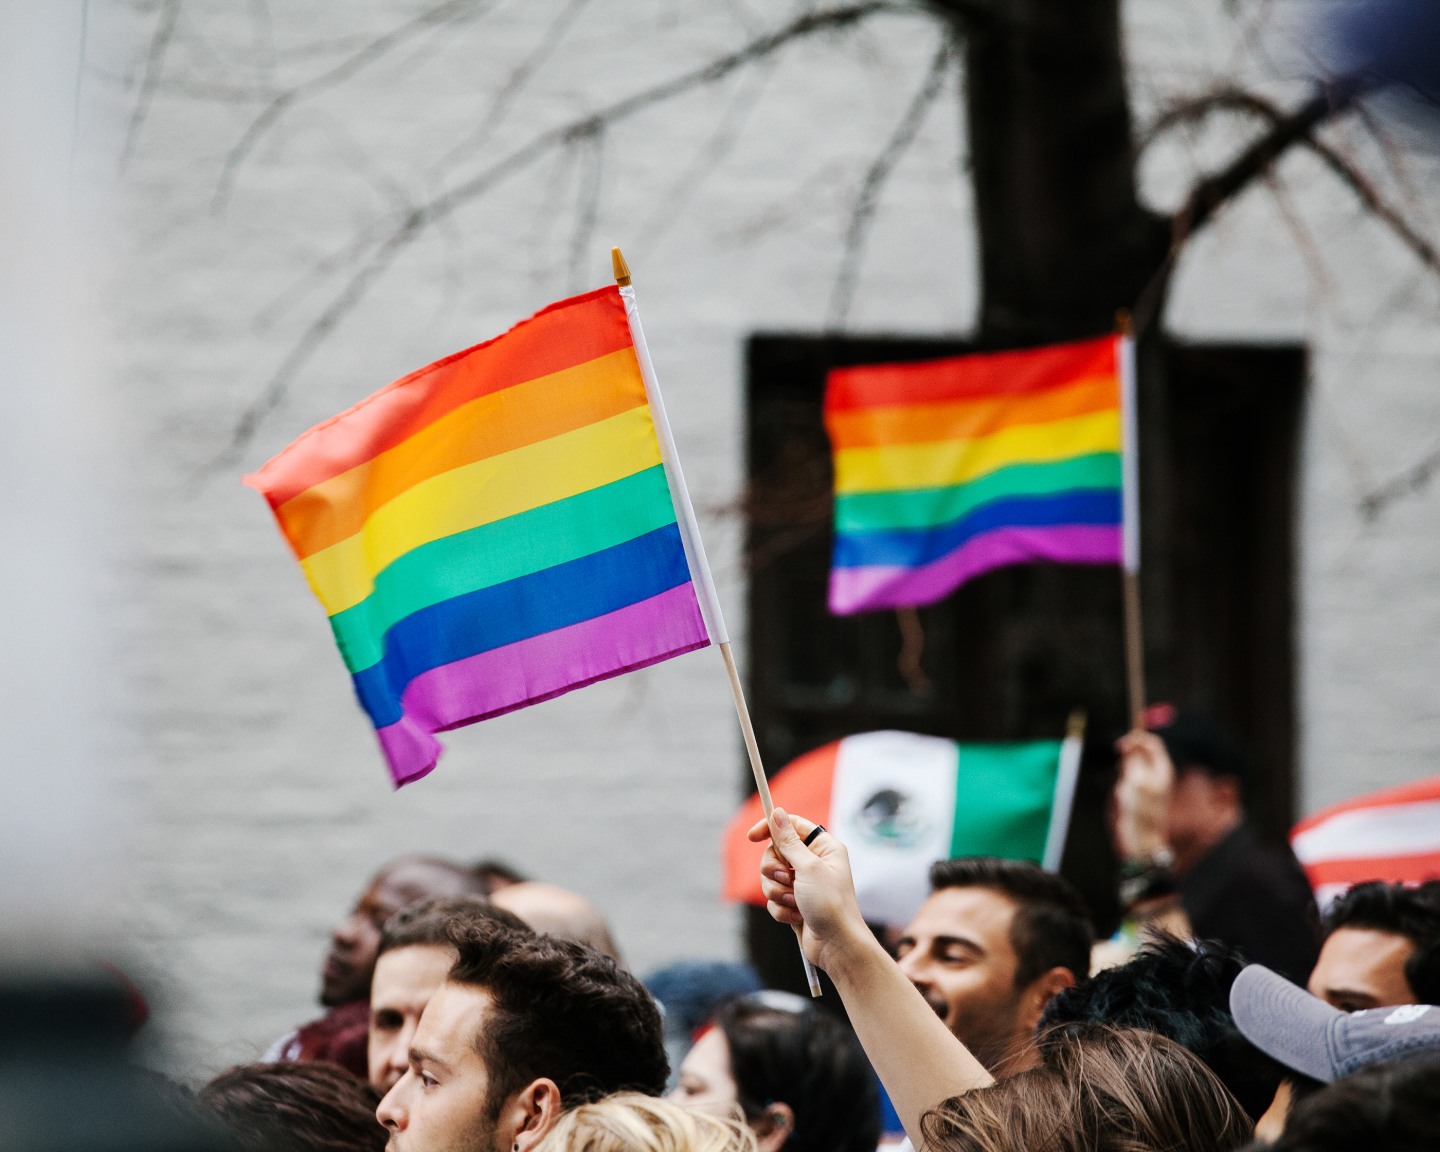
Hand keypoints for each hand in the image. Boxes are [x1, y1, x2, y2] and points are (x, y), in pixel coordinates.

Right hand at [748, 808, 867, 972]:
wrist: (836, 945)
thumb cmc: (829, 904)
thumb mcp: (808, 868)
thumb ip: (788, 841)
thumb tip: (777, 813)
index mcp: (823, 848)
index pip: (791, 826)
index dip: (771, 828)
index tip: (752, 837)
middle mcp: (814, 862)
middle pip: (776, 852)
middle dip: (774, 870)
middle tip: (786, 880)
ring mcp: (803, 883)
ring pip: (771, 877)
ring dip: (777, 891)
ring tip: (794, 902)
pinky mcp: (795, 902)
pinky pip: (773, 897)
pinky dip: (780, 907)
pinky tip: (795, 916)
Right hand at [1113, 729, 1174, 859]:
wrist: (1139, 842)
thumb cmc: (1142, 813)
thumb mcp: (1137, 782)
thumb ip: (1134, 760)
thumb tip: (1132, 743)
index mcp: (1161, 769)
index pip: (1150, 742)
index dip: (1135, 739)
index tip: (1121, 747)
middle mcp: (1153, 776)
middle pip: (1134, 756)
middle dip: (1124, 767)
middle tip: (1127, 784)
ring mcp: (1141, 788)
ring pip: (1123, 773)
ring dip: (1120, 784)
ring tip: (1126, 801)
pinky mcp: (1131, 799)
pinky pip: (1118, 788)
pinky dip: (1117, 796)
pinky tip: (1122, 808)